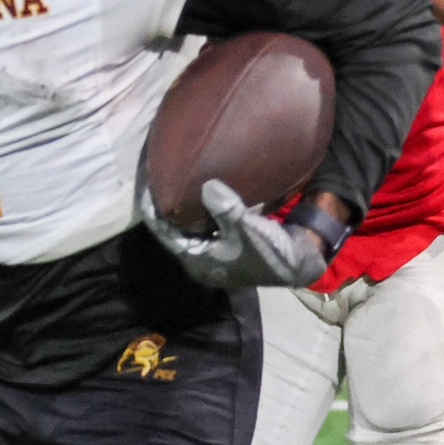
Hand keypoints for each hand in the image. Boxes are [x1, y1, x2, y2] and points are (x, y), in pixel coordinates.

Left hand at [141, 178, 328, 289]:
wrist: (297, 264)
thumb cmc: (270, 252)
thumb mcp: (248, 228)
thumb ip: (226, 209)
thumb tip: (206, 185)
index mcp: (199, 261)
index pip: (165, 234)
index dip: (154, 211)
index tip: (146, 186)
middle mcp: (201, 261)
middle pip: (173, 231)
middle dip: (165, 208)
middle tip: (157, 180)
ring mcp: (213, 255)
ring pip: (187, 229)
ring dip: (181, 209)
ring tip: (173, 183)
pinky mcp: (225, 247)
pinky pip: (202, 226)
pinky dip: (197, 211)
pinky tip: (198, 194)